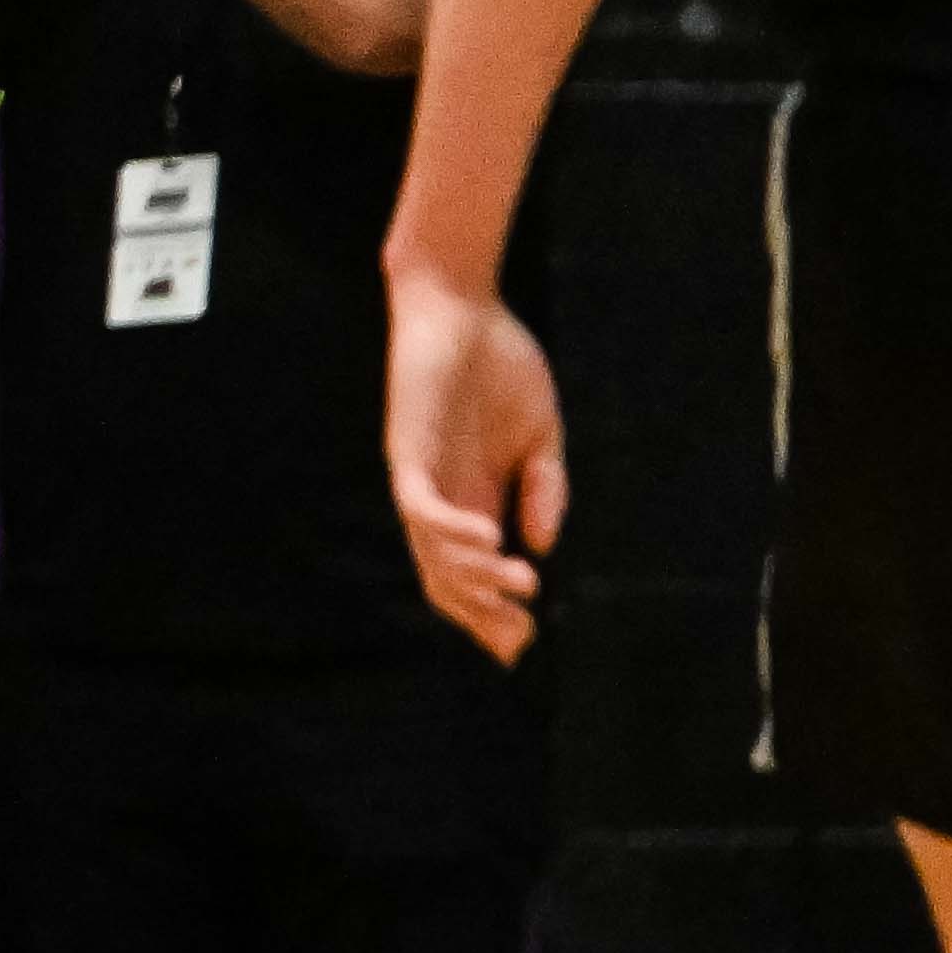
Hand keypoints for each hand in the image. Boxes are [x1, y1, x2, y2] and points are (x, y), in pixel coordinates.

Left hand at [386, 258, 569, 664]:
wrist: (464, 307)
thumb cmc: (500, 366)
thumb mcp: (540, 438)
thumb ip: (544, 489)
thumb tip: (542, 546)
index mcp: (475, 499)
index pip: (471, 573)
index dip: (492, 613)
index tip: (527, 645)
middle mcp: (443, 497)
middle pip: (445, 578)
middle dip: (480, 615)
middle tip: (520, 639)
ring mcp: (422, 475)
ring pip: (431, 550)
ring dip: (473, 577)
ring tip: (519, 586)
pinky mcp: (407, 450)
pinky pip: (419, 505)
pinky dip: (450, 531)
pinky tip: (489, 541)